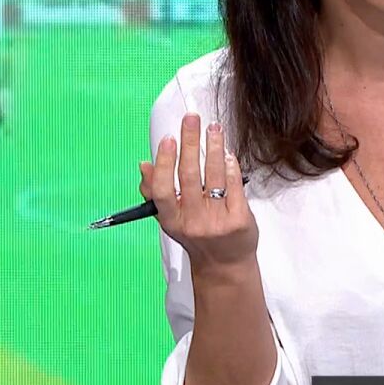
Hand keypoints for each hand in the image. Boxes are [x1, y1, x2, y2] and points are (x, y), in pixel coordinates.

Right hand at [138, 112, 258, 275]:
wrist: (225, 265)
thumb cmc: (196, 236)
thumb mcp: (171, 220)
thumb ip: (154, 193)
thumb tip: (144, 164)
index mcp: (172, 221)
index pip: (162, 190)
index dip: (164, 163)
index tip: (168, 139)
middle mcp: (193, 221)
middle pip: (189, 176)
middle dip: (190, 142)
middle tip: (192, 119)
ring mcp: (217, 221)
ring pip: (214, 176)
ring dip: (213, 147)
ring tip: (214, 128)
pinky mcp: (239, 220)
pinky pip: (234, 185)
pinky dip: (230, 166)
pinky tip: (227, 153)